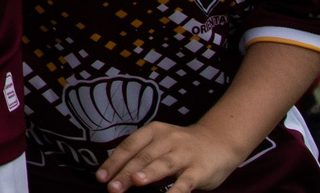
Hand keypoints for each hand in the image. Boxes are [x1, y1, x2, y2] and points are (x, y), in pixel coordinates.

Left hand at [97, 119, 249, 192]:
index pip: (129, 146)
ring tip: (135, 181)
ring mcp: (184, 154)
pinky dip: (176, 190)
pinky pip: (186, 181)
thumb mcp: (159, 143)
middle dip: (125, 173)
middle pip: (143, 157)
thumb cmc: (180, 147)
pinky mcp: (199, 169)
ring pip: (163, 164)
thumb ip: (141, 155)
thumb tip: (116, 173)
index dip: (114, 162)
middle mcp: (167, 140)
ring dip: (148, 172)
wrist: (219, 142)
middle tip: (112, 188)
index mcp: (153, 132)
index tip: (101, 177)